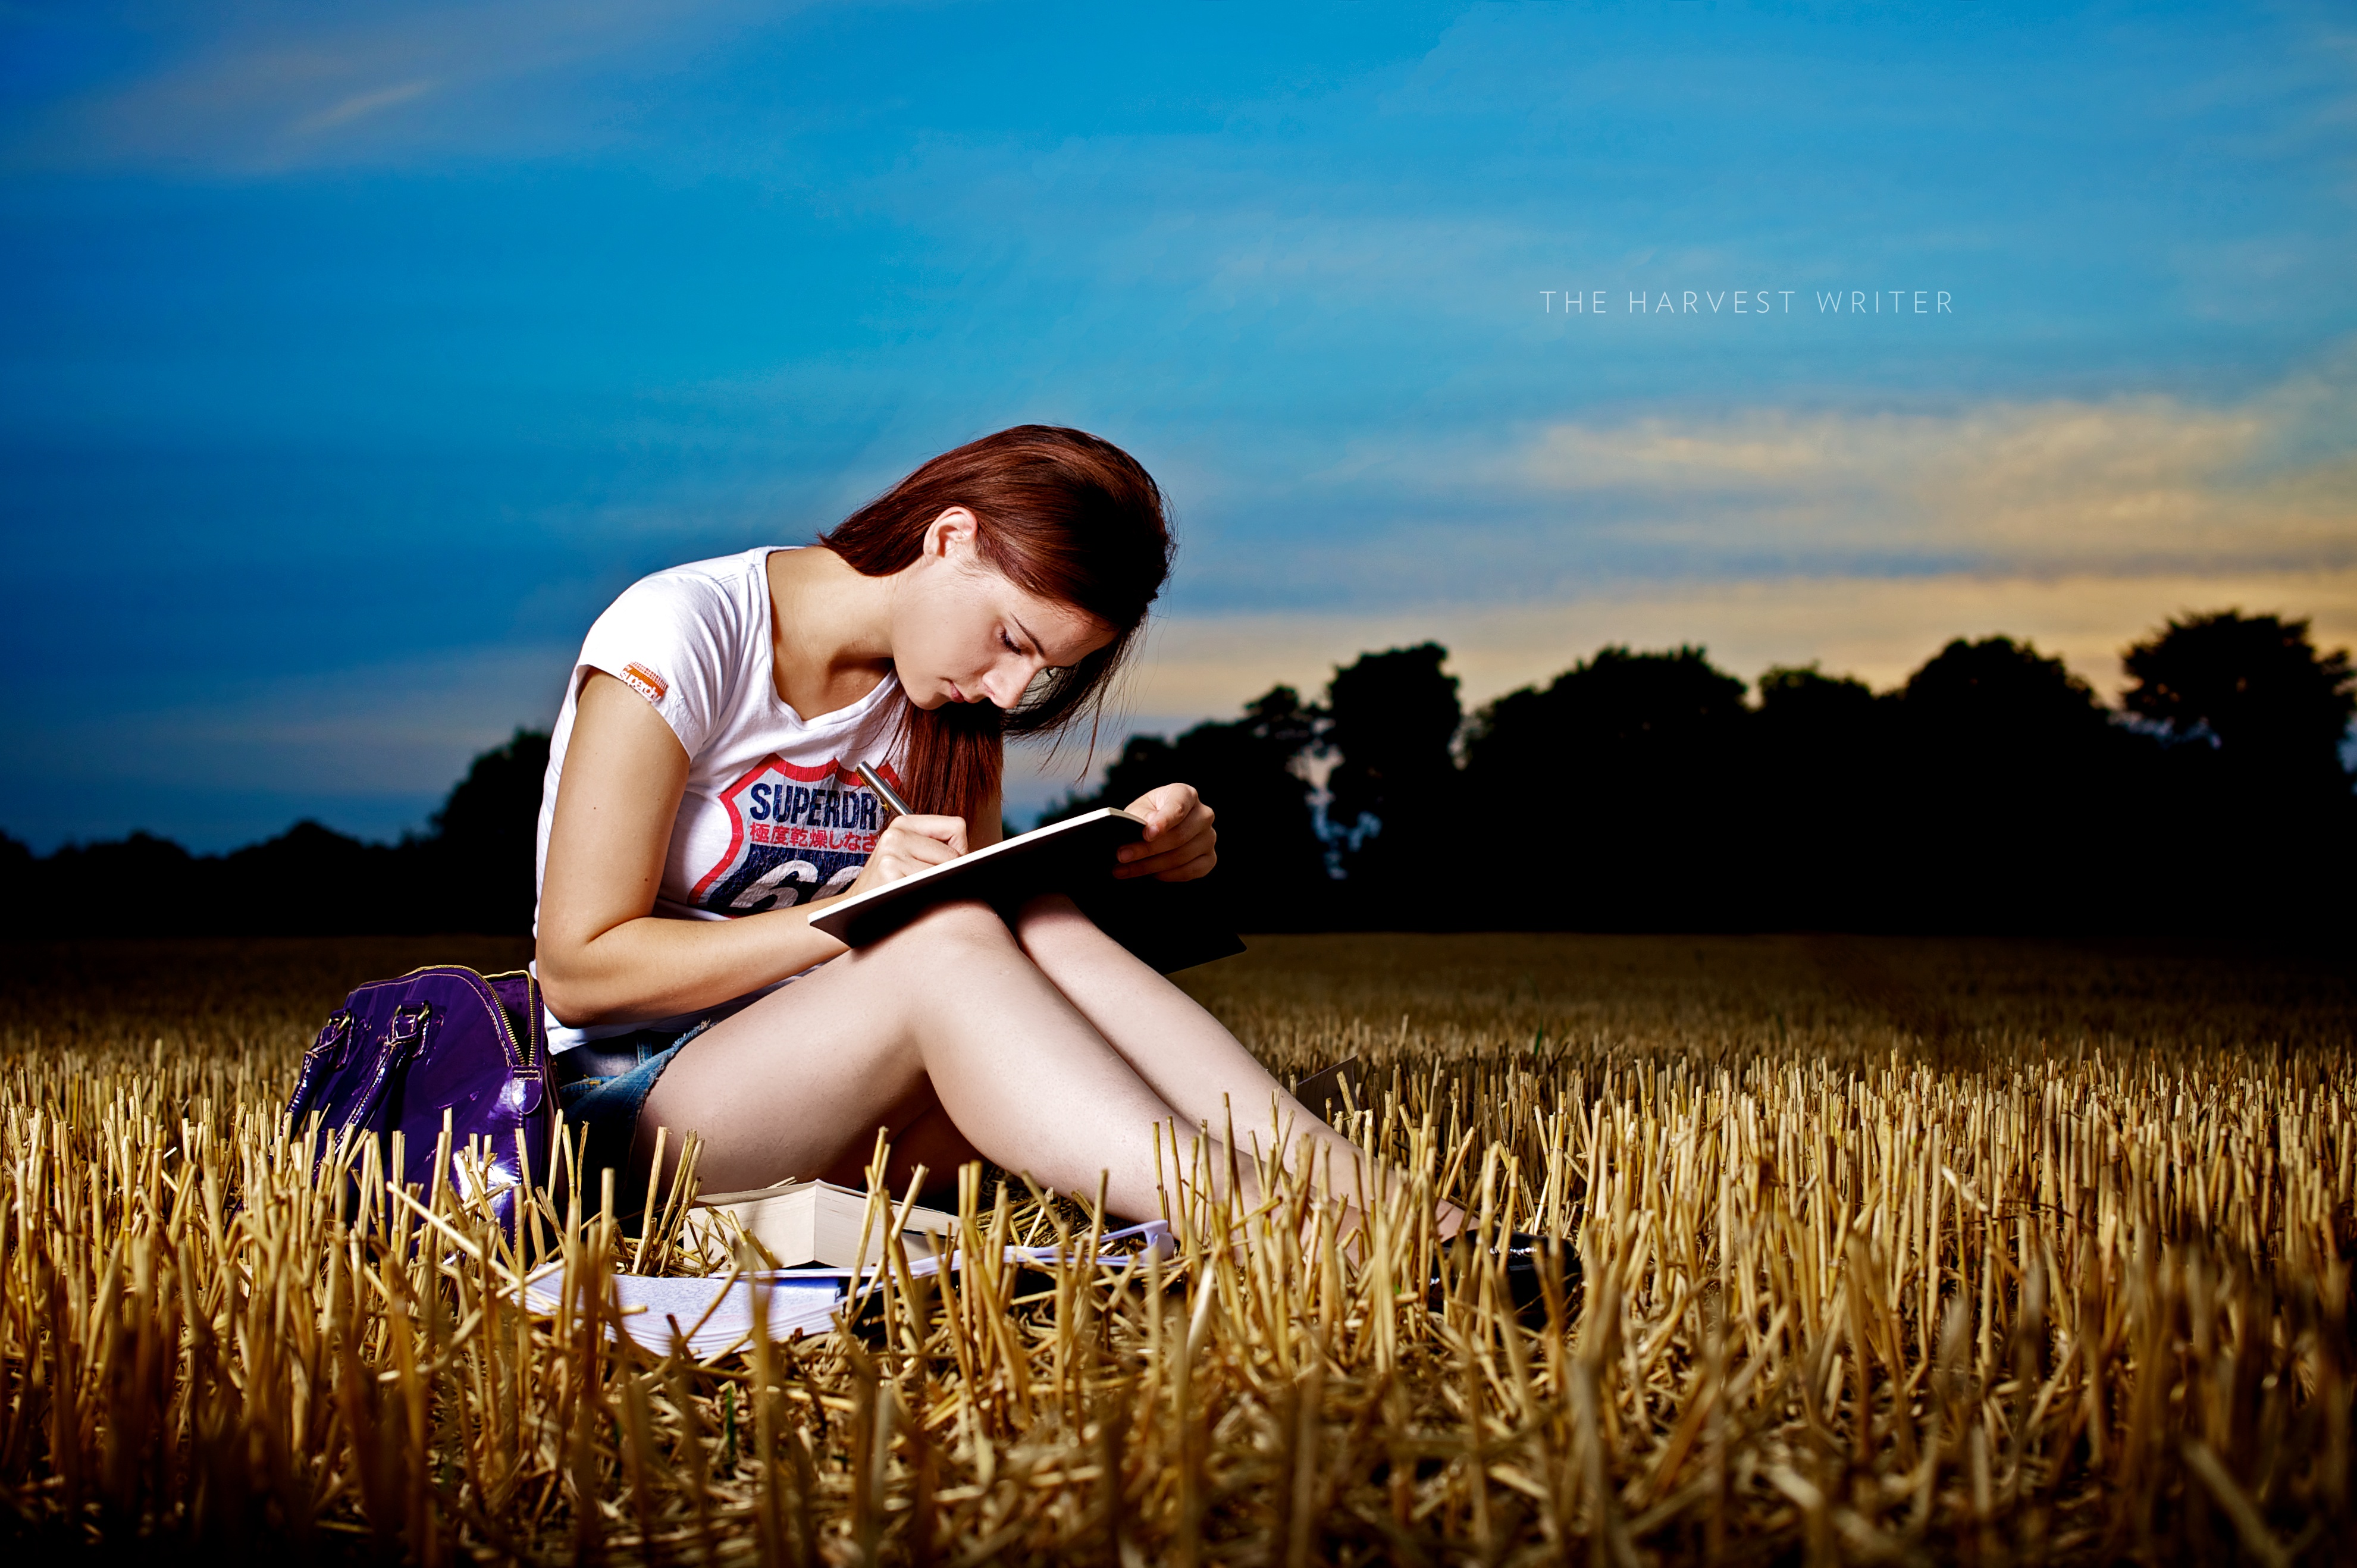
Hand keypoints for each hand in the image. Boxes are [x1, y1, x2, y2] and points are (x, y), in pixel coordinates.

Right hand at [843, 813, 967, 898]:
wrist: (849, 911)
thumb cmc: (887, 887)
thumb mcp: (907, 858)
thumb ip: (938, 849)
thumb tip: (977, 858)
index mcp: (903, 824)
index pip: (956, 827)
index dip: (958, 851)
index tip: (944, 866)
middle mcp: (896, 834)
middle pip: (954, 852)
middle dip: (951, 874)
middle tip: (929, 887)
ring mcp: (892, 852)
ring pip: (946, 871)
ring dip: (941, 887)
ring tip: (919, 893)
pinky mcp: (891, 872)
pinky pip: (932, 885)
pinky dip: (931, 897)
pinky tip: (913, 900)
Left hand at [1114, 783, 1216, 880]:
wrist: (1159, 828)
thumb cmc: (1148, 815)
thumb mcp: (1139, 809)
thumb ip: (1143, 815)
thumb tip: (1150, 825)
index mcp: (1186, 795)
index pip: (1178, 807)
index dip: (1163, 822)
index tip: (1146, 834)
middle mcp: (1203, 815)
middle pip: (1179, 836)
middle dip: (1147, 849)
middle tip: (1122, 856)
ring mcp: (1209, 838)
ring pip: (1181, 857)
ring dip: (1150, 866)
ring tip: (1124, 869)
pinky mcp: (1210, 859)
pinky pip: (1189, 871)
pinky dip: (1166, 875)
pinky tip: (1149, 873)